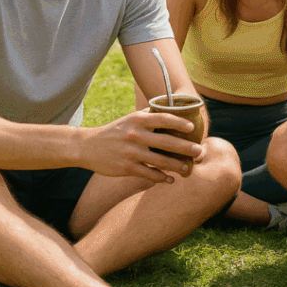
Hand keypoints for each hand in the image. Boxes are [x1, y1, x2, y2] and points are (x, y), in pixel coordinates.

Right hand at [81, 110, 202, 182]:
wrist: (86, 146)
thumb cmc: (114, 131)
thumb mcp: (129, 119)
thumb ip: (148, 114)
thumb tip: (170, 107)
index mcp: (138, 120)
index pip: (164, 119)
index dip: (180, 123)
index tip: (192, 128)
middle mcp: (136, 135)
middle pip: (167, 142)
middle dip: (186, 148)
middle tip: (199, 151)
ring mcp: (132, 152)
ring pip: (161, 161)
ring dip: (177, 166)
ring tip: (187, 168)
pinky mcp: (127, 167)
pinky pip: (149, 174)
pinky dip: (161, 178)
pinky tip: (170, 179)